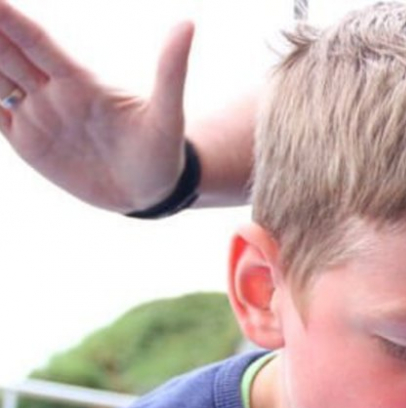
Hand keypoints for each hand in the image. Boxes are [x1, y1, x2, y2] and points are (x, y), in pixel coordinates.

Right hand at [0, 1, 190, 212]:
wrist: (151, 192)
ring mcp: (37, 114)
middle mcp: (52, 91)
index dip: (9, 18)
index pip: (35, 41)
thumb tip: (188, 23)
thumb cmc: (162, 151)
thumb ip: (171, 70)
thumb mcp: (168, 114)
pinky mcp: (28, 141)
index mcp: (80, 80)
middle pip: (4, 51)